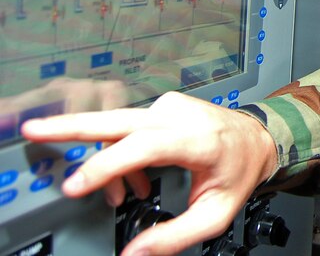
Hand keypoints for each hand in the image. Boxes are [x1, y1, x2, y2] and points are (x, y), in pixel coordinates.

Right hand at [20, 91, 278, 255]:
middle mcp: (180, 115)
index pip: (143, 146)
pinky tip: (136, 180)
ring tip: (125, 196)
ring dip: (107, 162)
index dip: (106, 165)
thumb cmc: (240, 171)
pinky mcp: (162, 106)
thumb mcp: (216, 214)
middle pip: (118, 118)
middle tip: (34, 129)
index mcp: (198, 139)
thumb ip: (174, 236)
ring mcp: (170, 106)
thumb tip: (134, 254)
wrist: (259, 139)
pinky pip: (127, 129)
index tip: (77, 185)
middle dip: (71, 125)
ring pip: (118, 127)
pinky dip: (120, 155)